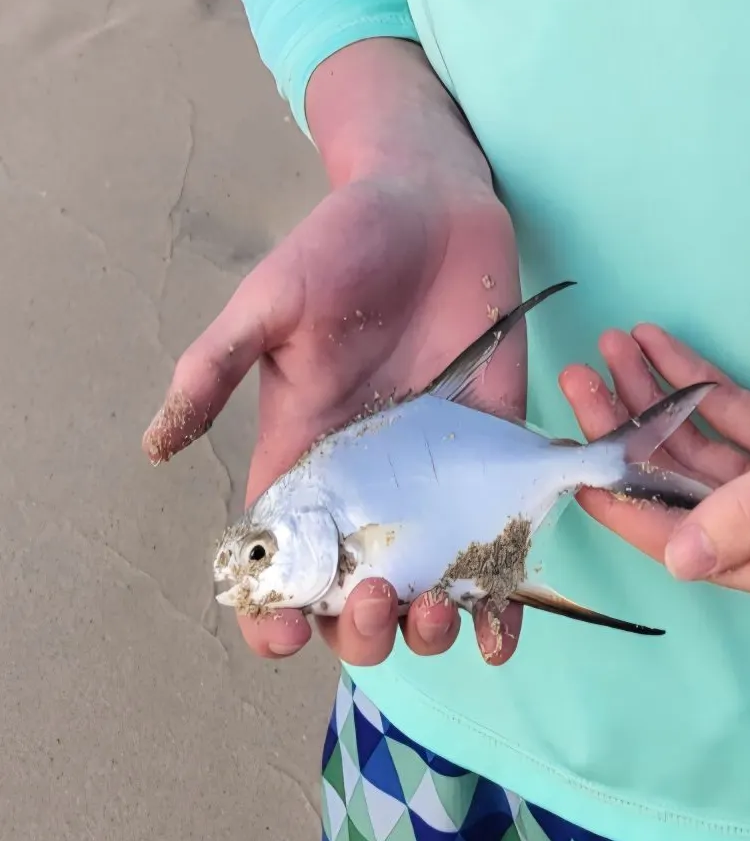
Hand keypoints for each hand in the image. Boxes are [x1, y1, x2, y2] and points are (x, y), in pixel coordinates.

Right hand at [142, 40, 523, 663]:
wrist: (432, 206)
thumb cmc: (342, 246)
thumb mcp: (270, 304)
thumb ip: (215, 368)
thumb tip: (156, 446)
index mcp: (307, 457)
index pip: (285, 556)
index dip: (274, 610)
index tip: (281, 634)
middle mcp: (370, 483)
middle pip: (357, 588)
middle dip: (360, 625)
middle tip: (374, 603)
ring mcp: (434, 476)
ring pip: (428, 583)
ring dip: (429, 624)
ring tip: (437, 612)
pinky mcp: (492, 456)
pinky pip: (498, 541)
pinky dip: (501, 599)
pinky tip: (501, 628)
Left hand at [561, 316, 749, 608]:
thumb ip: (744, 513)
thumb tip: (677, 564)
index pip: (679, 540)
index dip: (619, 500)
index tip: (571, 460)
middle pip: (679, 488)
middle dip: (626, 429)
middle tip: (580, 375)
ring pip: (699, 449)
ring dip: (655, 397)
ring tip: (611, 345)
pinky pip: (731, 422)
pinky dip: (696, 386)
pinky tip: (657, 345)